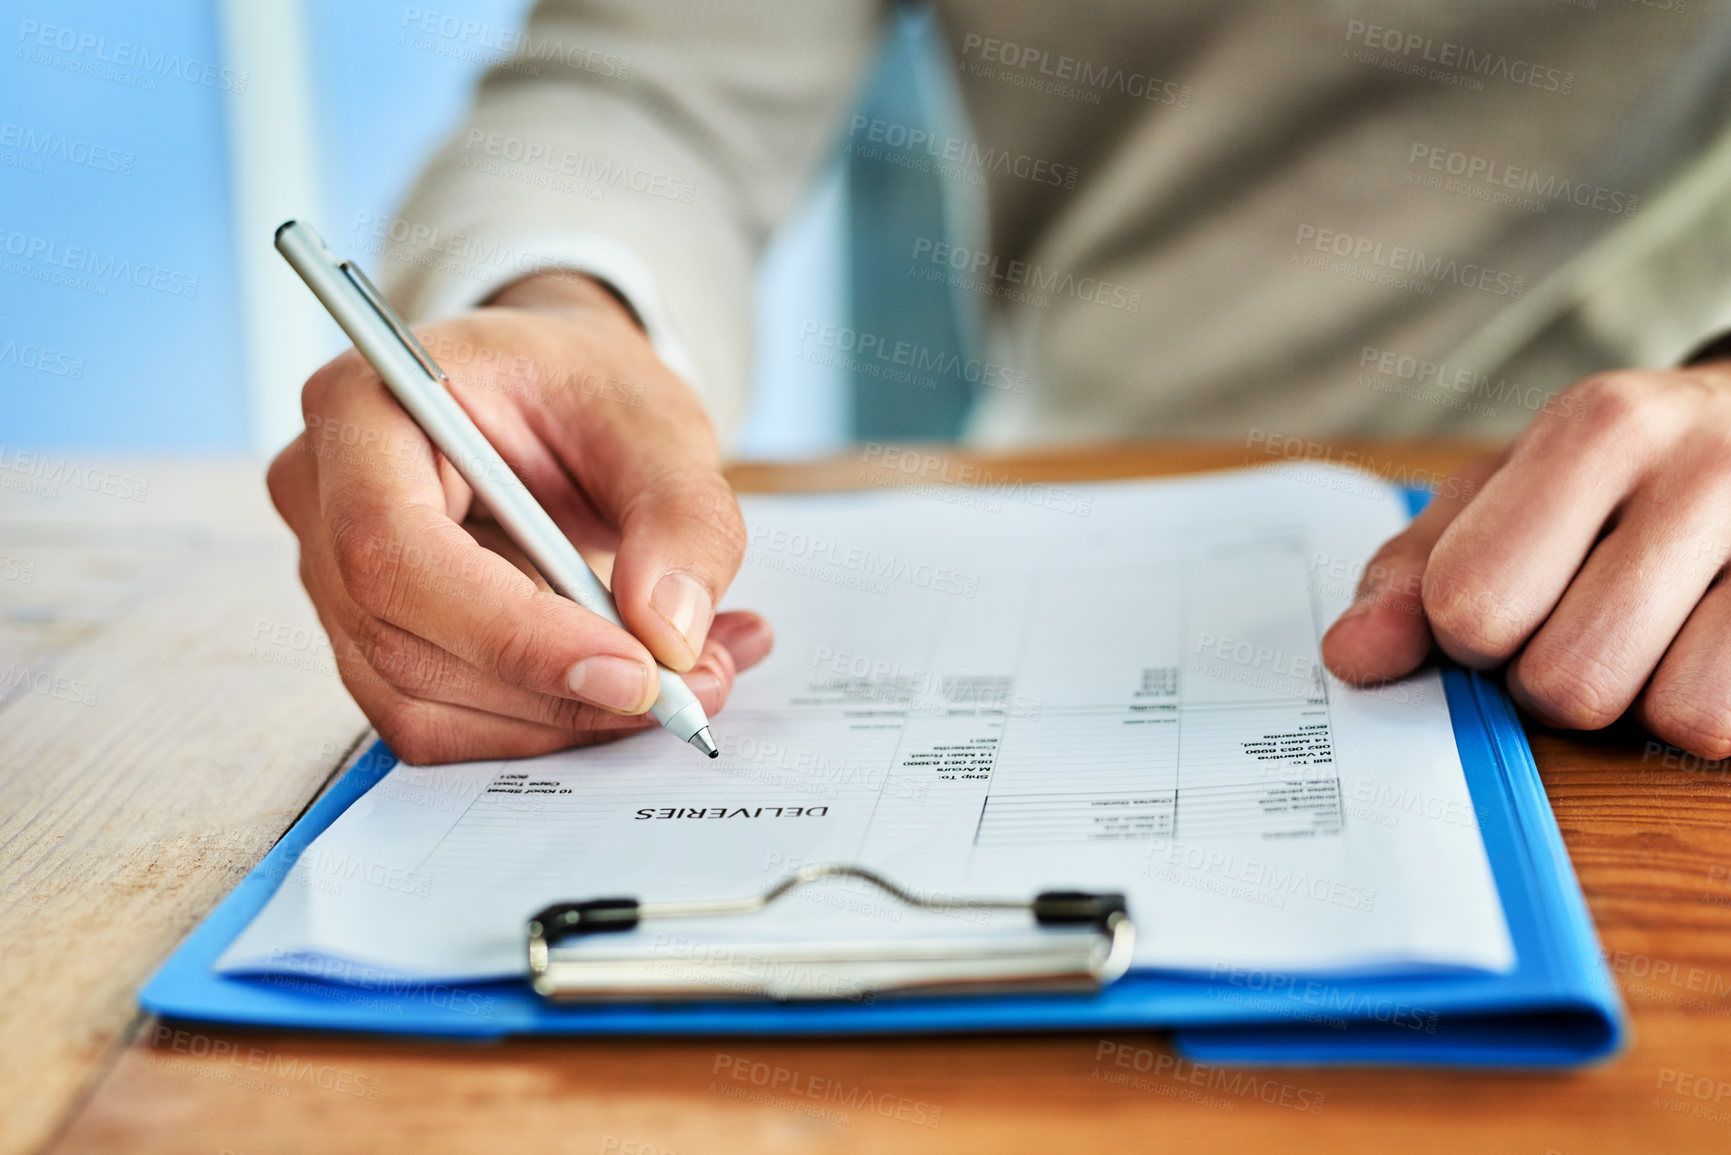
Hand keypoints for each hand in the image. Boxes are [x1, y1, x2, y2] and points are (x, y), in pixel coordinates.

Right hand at [267, 272, 771, 763]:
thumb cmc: (585, 389)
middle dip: (559, 689)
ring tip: (690, 680)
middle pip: (405, 644)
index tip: (632, 672)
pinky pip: (445, 720)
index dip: (510, 632)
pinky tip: (634, 682)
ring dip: (565, 718)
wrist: (557, 401)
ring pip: (425, 703)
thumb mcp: (658, 422)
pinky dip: (549, 723)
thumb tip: (671, 633)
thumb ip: (681, 516)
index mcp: (362, 405)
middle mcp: (321, 497)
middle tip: (692, 688)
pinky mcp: (374, 639)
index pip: (393, 549)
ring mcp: (333, 578)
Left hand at [1321, 365, 1730, 758]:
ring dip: (1642, 698)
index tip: (1504, 598)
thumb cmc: (1617, 473)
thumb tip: (1352, 657)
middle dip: (1554, 677)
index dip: (1471, 632)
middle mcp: (1707, 469)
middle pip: (1568, 680)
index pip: (1472, 604)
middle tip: (1585, 617)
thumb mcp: (1500, 492)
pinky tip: (1707, 642)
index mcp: (1599, 427)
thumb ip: (1412, 573)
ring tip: (1655, 628)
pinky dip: (1709, 705)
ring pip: (1672, 714)